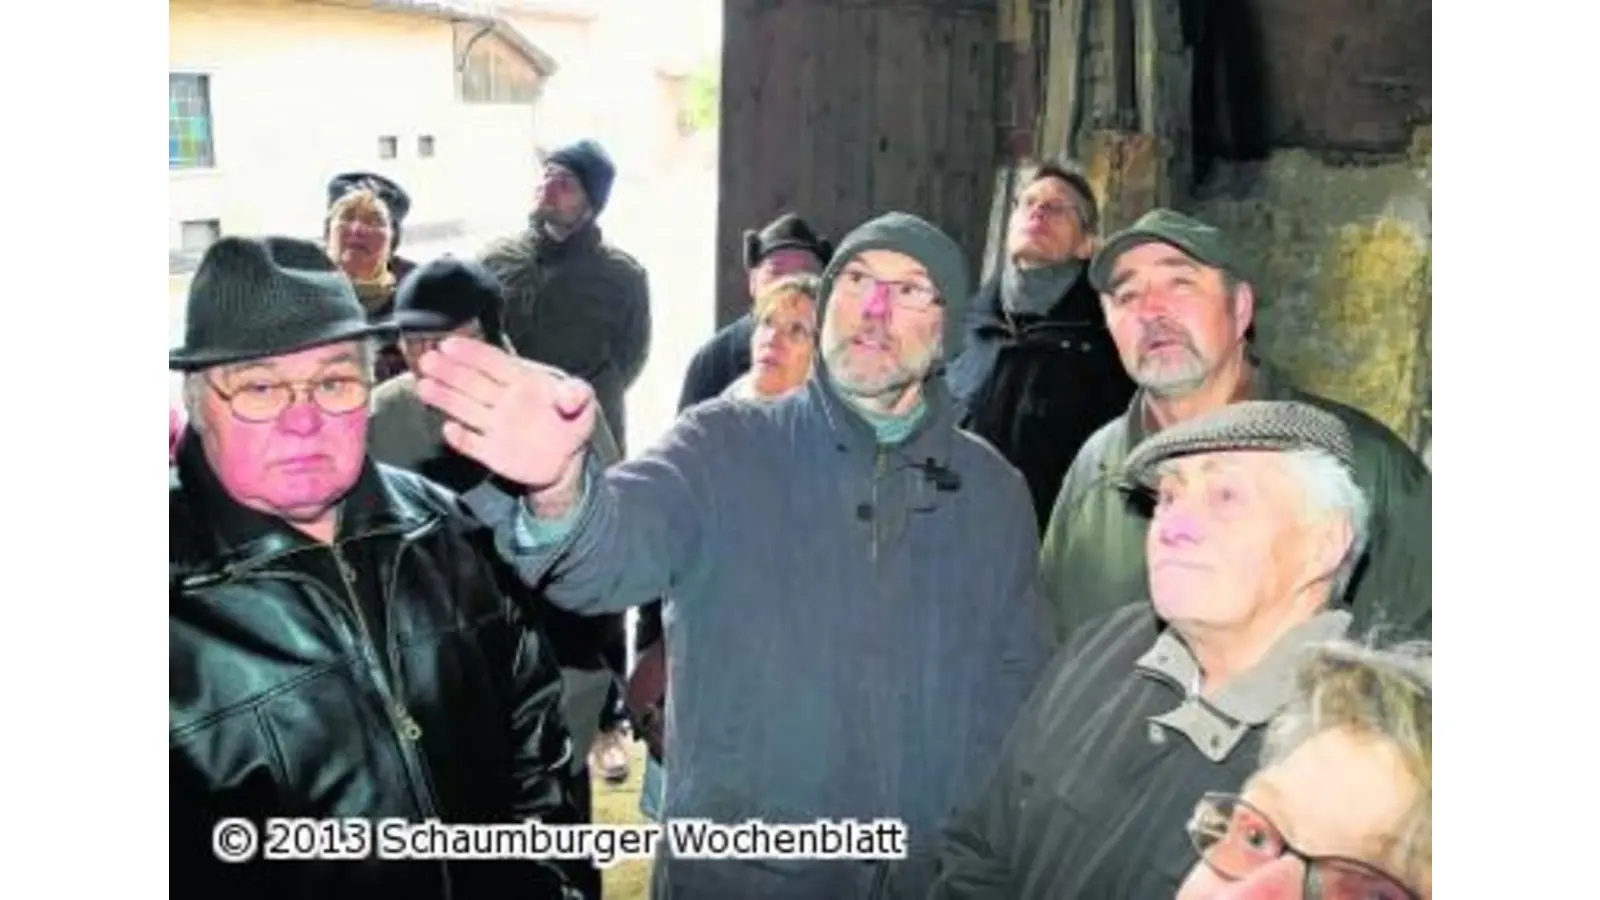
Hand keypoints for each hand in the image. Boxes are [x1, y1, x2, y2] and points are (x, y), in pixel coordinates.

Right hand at [415, 337, 595, 497]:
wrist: (566, 459)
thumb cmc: (570, 420)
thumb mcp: (583, 402)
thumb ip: (577, 394)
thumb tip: (570, 397)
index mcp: (521, 380)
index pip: (493, 362)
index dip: (472, 352)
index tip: (449, 344)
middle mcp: (502, 400)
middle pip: (472, 383)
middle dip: (450, 372)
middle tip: (428, 361)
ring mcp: (495, 426)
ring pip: (465, 409)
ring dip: (445, 398)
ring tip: (424, 387)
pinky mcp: (492, 453)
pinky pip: (473, 445)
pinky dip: (462, 439)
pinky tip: (449, 430)